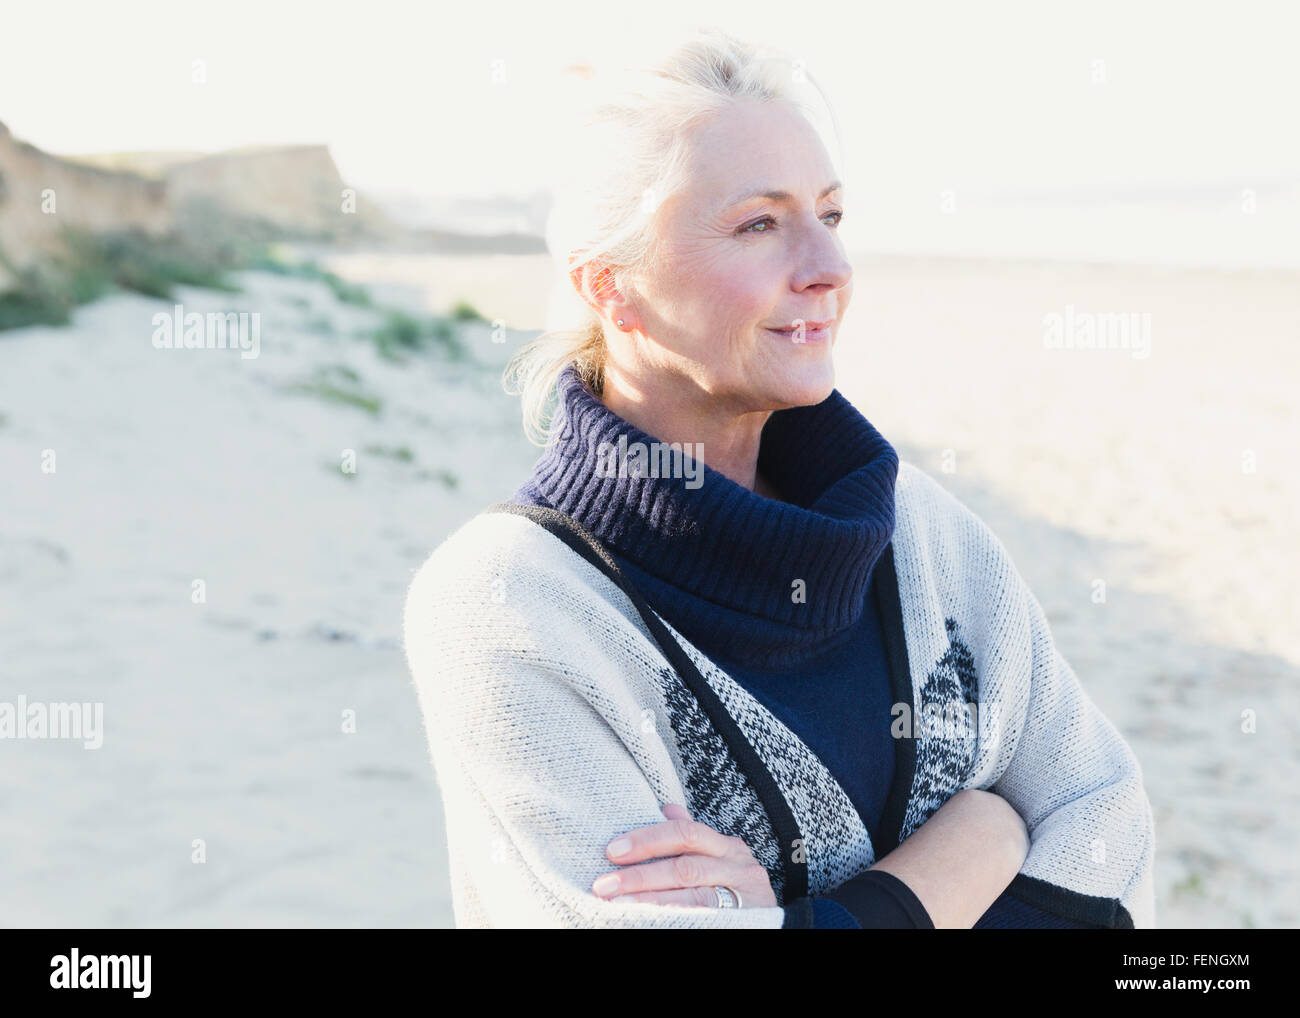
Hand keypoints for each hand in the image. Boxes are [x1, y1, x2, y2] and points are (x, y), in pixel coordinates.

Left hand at [590, 802, 777, 907]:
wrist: (771, 925)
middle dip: (640, 875)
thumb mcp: (720, 858)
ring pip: (692, 896)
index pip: (684, 833)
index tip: (612, 850)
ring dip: (650, 901)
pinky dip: (673, 916)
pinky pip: (702, 917)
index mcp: (727, 847)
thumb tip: (667, 808)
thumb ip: (693, 837)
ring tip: (618, 904)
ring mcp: (743, 897)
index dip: (647, 840)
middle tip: (604, 884)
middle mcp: (738, 867)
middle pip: (684, 866)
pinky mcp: (743, 920)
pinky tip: (647, 919)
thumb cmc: (736, 889)